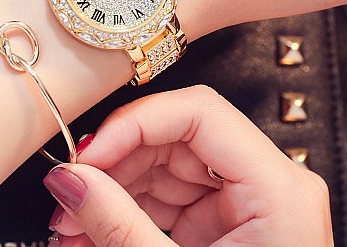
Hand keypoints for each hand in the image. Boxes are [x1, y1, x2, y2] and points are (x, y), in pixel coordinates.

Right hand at [44, 86, 332, 245]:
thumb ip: (117, 224)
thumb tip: (69, 180)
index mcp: (277, 189)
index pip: (199, 113)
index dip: (134, 124)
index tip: (88, 155)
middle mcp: (268, 185)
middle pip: (177, 140)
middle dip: (115, 165)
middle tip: (69, 195)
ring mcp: (247, 205)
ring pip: (166, 169)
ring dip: (113, 192)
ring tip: (72, 224)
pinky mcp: (226, 226)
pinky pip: (168, 201)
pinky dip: (127, 214)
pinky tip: (93, 233)